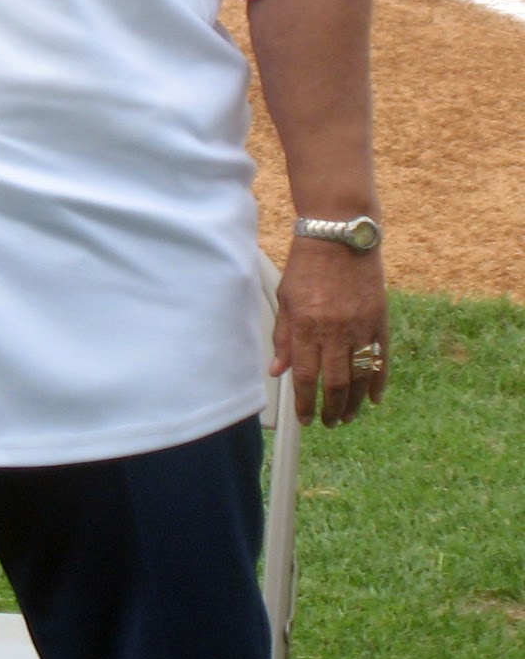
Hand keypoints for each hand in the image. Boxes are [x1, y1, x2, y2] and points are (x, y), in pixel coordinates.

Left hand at [270, 237, 388, 427]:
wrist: (339, 235)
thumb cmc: (306, 265)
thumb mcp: (286, 297)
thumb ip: (283, 336)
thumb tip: (277, 370)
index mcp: (306, 325)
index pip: (305, 376)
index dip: (305, 402)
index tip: (305, 418)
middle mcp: (334, 330)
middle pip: (335, 383)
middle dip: (332, 409)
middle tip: (330, 423)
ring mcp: (360, 326)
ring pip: (360, 377)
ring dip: (354, 402)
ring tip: (348, 417)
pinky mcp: (379, 320)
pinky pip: (380, 358)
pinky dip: (378, 381)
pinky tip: (373, 398)